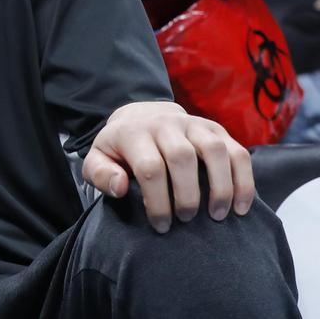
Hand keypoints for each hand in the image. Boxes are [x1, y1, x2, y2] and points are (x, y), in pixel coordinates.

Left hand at [82, 101, 253, 233]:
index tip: (161, 225)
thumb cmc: (121, 149)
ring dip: (221, 187)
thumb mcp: (98, 159)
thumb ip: (100, 174)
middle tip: (186, 220)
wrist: (142, 117)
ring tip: (217, 216)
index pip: (150, 167)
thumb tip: (121, 187)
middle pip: (182, 158)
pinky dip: (244, 180)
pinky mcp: (216, 129)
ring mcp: (194, 123)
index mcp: (134, 132)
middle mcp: (165, 123)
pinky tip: (241, 206)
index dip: (157, 201)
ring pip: (214, 151)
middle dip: (187, 195)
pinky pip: (237, 152)